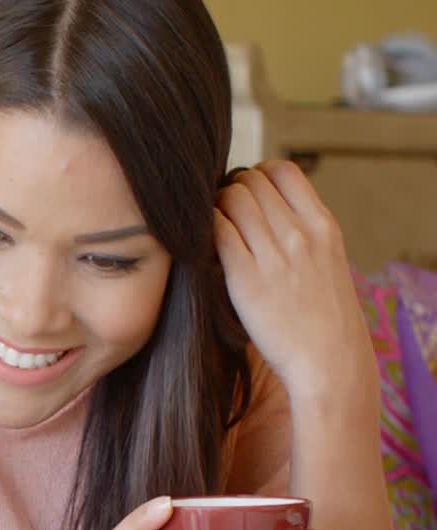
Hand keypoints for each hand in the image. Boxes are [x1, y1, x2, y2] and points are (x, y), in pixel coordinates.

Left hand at [214, 161, 375, 405]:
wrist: (329, 359)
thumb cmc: (323, 317)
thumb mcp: (326, 262)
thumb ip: (302, 234)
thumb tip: (267, 213)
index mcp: (322, 225)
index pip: (283, 171)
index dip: (256, 175)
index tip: (246, 195)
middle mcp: (300, 233)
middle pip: (252, 181)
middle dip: (229, 190)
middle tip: (219, 214)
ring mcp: (274, 255)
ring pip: (232, 199)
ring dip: (213, 207)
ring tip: (209, 229)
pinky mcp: (246, 279)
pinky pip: (217, 232)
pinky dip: (204, 229)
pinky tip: (202, 246)